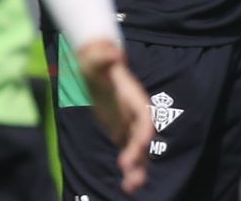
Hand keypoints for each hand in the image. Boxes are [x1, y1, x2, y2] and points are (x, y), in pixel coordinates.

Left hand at [77, 39, 152, 193]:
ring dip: (137, 171)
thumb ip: (103, 58)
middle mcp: (136, 116)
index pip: (144, 121)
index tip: (136, 147)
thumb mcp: (96, 60)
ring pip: (139, 152)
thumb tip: (112, 53)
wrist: (95, 67)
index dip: (143, 136)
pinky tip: (125, 185)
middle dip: (138, 157)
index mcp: (135, 100)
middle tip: (128, 174)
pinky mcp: (121, 133)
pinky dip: (129, 170)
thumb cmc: (96, 62)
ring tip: (129, 188)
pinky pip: (128, 154)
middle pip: (143, 140)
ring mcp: (130, 126)